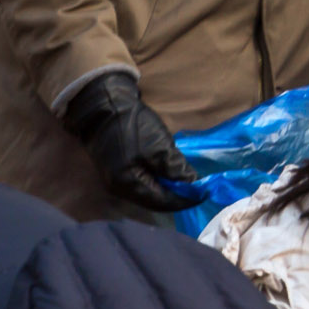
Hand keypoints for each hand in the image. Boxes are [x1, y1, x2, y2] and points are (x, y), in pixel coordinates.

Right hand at [59, 71, 198, 212]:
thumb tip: (193, 185)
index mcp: (129, 186)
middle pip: (154, 201)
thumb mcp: (159, 147)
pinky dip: (155, 181)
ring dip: (166, 188)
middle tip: (196, 189)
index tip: (204, 194)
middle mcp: (120, 189)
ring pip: (147, 192)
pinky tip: (166, 173)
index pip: (163, 203)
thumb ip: (176, 169)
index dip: (185, 200)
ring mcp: (115, 180)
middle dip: (176, 196)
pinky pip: (139, 183)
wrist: (103, 105)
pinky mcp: (115, 170)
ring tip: (184, 181)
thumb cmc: (132, 126)